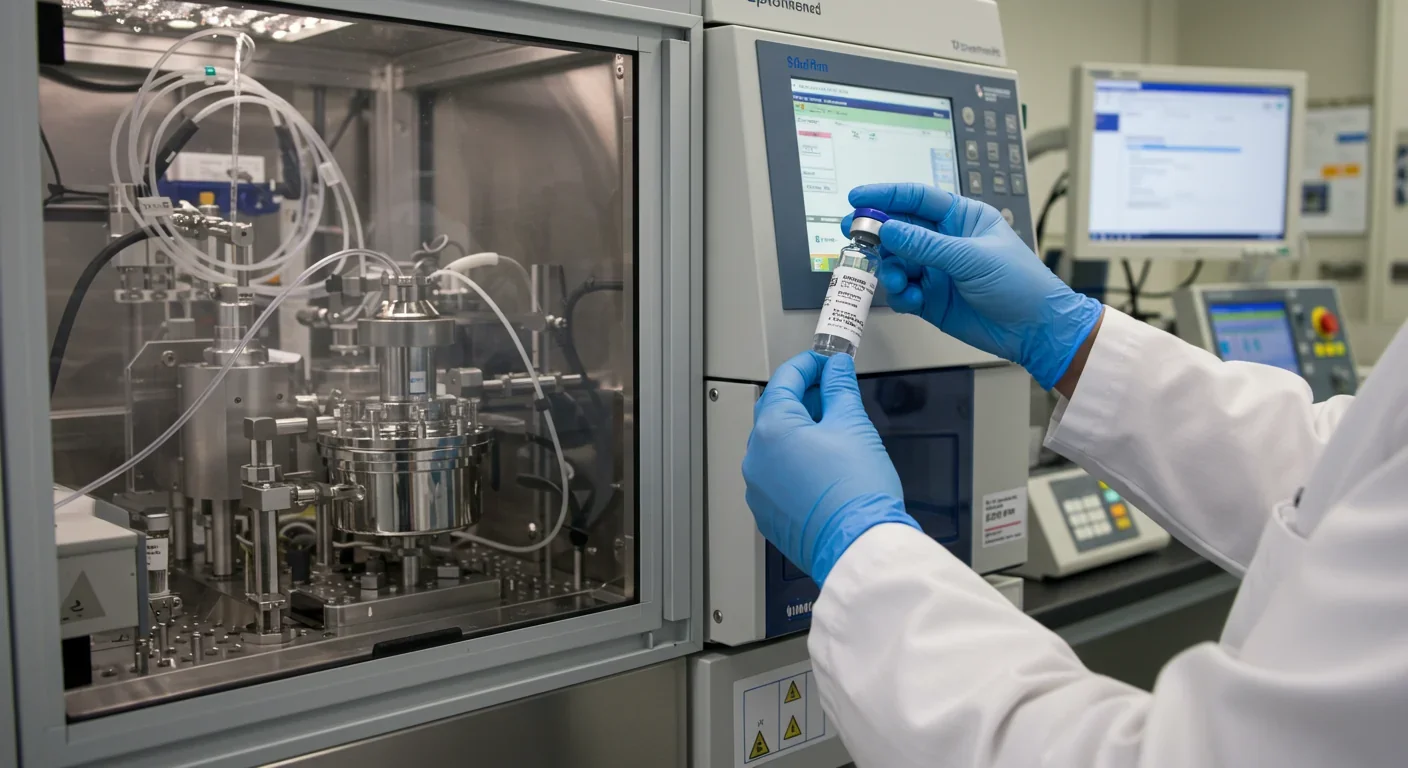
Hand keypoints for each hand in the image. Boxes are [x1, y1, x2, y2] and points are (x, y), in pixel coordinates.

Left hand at [742, 351, 918, 584]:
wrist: (858, 546)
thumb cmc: (856, 492)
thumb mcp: (854, 425)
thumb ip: (840, 389)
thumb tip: (835, 368)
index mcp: (772, 429)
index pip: (784, 381)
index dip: (807, 365)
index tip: (825, 362)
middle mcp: (756, 458)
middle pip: (774, 412)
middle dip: (803, 397)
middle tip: (831, 391)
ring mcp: (758, 489)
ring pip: (774, 446)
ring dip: (798, 431)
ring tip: (832, 430)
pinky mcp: (767, 513)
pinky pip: (776, 476)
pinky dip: (794, 462)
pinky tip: (822, 464)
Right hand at [843, 183, 1103, 389]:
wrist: (1035, 330)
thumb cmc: (1019, 284)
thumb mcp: (972, 258)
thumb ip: (926, 244)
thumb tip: (888, 228)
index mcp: (962, 218)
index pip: (918, 198)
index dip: (886, 195)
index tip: (858, 197)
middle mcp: (945, 240)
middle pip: (900, 229)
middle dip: (877, 232)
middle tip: (853, 234)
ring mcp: (936, 270)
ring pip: (896, 262)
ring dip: (889, 269)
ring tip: (896, 281)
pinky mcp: (930, 298)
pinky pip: (901, 291)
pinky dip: (899, 295)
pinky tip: (910, 299)